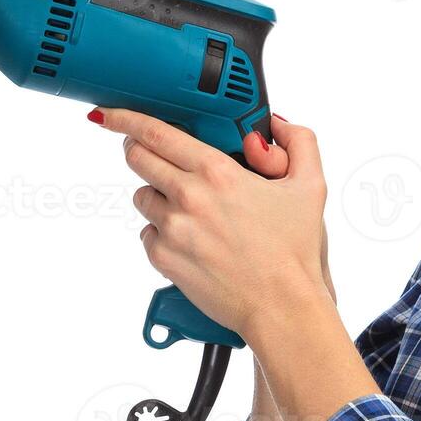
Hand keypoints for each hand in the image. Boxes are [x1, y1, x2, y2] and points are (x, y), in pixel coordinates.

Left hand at [90, 109, 330, 342]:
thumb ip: (298, 144)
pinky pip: (147, 233)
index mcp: (217, 172)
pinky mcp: (163, 257)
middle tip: (149, 153)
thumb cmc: (294, 251)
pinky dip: (162, 233)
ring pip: (142, 197)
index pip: (156, 133)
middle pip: (137, 158)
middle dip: (137, 150)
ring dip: (157, 195)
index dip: (126, 118)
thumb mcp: (310, 187)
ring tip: (190, 210)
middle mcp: (188, 197)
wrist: (282, 306)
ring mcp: (172, 228)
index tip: (110, 114)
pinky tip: (192, 241)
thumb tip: (276, 124)